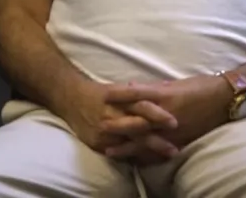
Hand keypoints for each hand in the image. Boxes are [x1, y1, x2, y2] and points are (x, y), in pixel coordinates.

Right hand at [56, 80, 178, 158]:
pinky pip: (119, 152)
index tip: (175, 122)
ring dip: (151, 149)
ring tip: (169, 153)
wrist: (70, 99)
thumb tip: (166, 87)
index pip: (141, 105)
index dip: (158, 114)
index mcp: (118, 97)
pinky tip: (149, 159)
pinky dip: (135, 155)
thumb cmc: (99, 93)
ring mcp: (105, 131)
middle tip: (176, 145)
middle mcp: (112, 114)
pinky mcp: (98, 143)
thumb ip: (139, 92)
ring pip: (131, 142)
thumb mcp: (118, 88)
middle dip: (157, 136)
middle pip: (138, 126)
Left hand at [101, 75, 230, 159]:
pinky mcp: (180, 141)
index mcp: (165, 95)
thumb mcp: (176, 83)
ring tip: (109, 152)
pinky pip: (159, 152)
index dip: (119, 95)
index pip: (136, 94)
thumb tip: (131, 87)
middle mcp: (166, 114)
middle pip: (137, 121)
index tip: (103, 95)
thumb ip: (153, 87)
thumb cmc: (201, 86)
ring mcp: (172, 130)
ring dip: (126, 147)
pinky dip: (145, 158)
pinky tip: (133, 162)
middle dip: (118, 126)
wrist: (225, 99)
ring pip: (145, 141)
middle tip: (98, 127)